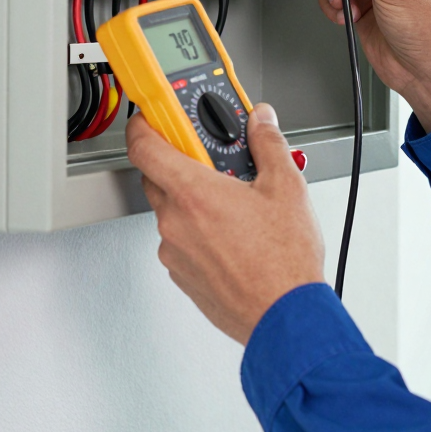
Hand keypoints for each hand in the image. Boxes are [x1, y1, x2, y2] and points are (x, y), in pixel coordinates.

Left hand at [126, 103, 324, 344]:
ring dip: (194, 201)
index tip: (153, 115)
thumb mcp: (286, 187)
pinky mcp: (182, 276)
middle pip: (158, 176)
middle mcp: (175, 222)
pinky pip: (181, 242)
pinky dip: (198, 232)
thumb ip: (268, 144)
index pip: (144, 146)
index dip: (143, 124)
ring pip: (172, 211)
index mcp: (193, 193)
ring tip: (235, 204)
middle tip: (215, 159)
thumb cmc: (284, 262)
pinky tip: (233, 235)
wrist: (285, 316)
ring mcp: (175, 252)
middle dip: (181, 162)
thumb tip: (262, 122)